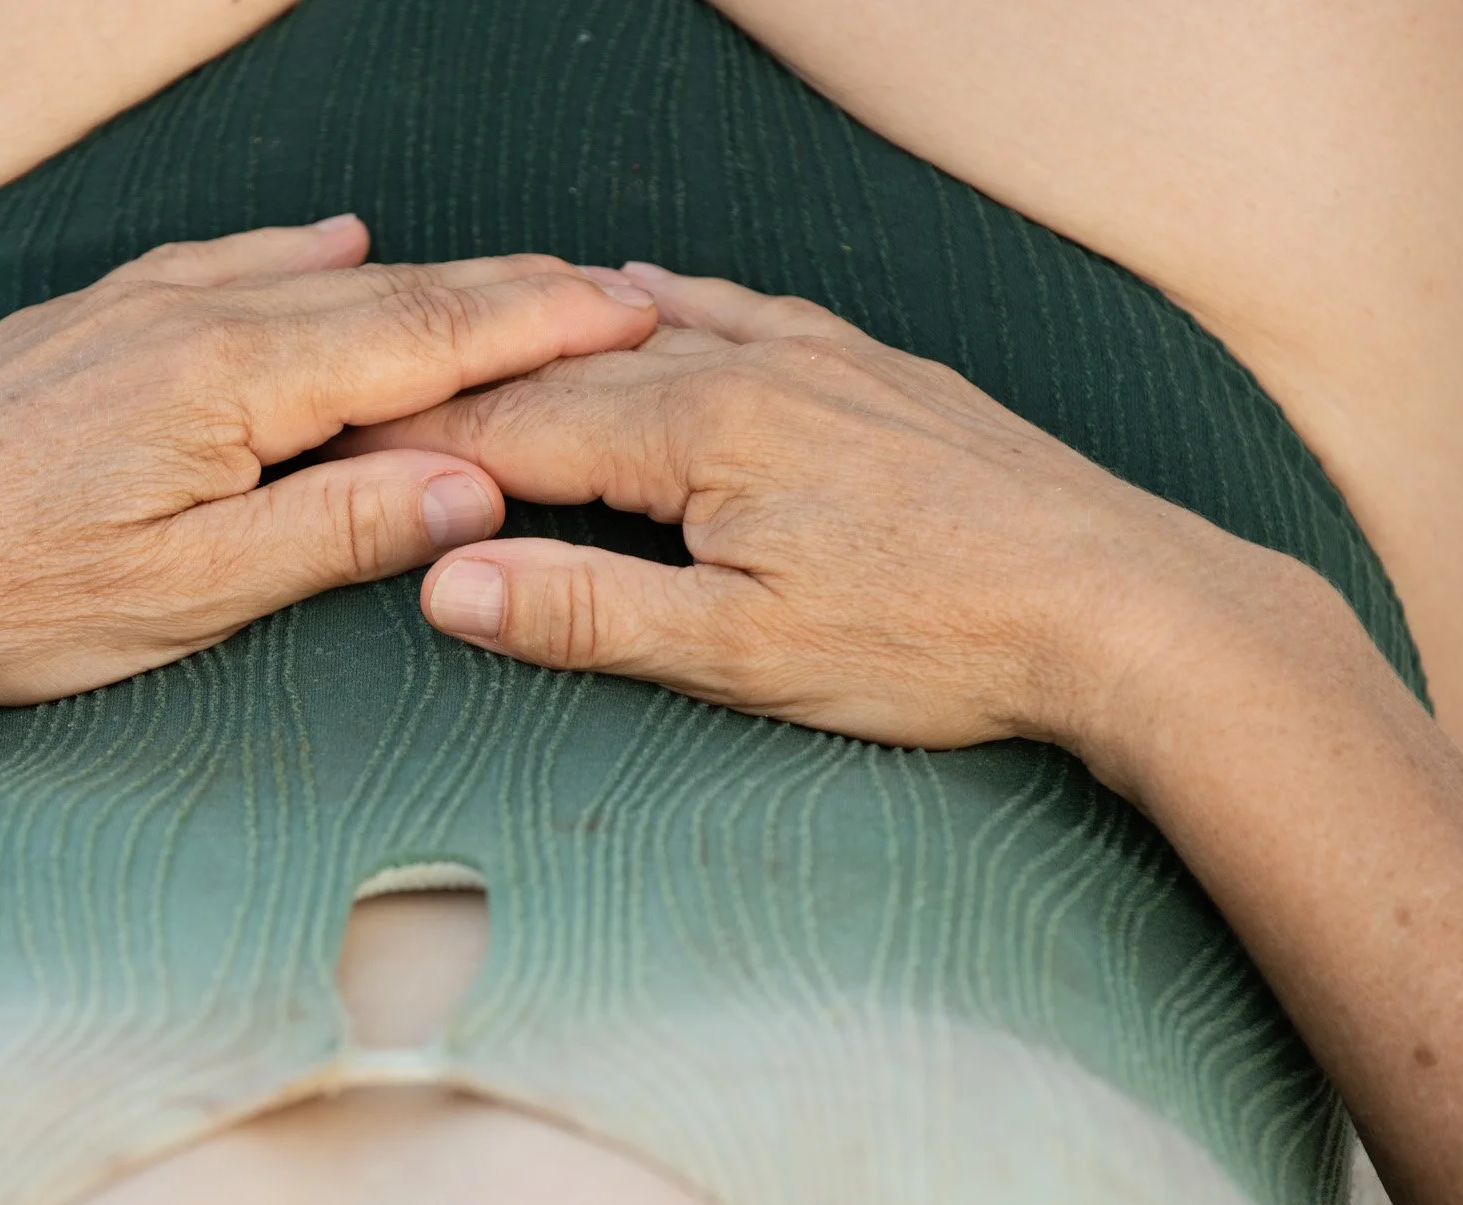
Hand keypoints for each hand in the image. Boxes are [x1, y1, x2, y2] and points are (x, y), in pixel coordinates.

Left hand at [0, 219, 659, 707]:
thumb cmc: (10, 597)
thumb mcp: (191, 594)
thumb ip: (337, 530)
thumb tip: (472, 485)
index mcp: (237, 383)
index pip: (427, 341)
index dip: (541, 325)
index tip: (629, 311)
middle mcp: (193, 318)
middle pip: (388, 291)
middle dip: (510, 288)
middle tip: (607, 286)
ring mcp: (135, 307)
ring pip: (311, 272)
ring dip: (422, 273)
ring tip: (506, 274)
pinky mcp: (90, 321)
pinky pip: (225, 261)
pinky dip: (299, 253)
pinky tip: (328, 241)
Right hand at [346, 262, 1295, 755]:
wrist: (1119, 605)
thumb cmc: (935, 640)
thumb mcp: (740, 654)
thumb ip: (586, 611)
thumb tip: (445, 581)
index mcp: (702, 431)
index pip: (518, 428)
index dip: (422, 442)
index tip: (343, 448)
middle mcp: (754, 366)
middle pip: (574, 367)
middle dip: (473, 388)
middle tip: (385, 401)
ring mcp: (822, 357)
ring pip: (656, 323)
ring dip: (559, 336)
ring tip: (481, 341)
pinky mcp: (875, 369)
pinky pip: (747, 308)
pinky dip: (676, 302)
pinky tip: (656, 293)